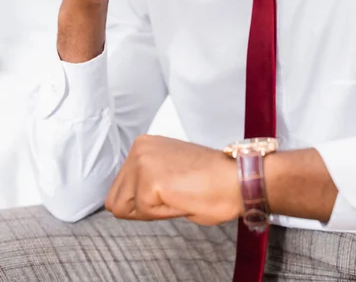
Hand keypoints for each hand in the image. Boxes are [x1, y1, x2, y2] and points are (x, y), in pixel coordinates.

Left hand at [105, 135, 242, 225]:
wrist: (236, 179)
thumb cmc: (211, 179)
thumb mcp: (167, 170)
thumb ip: (145, 177)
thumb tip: (128, 200)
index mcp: (143, 144)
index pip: (119, 188)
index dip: (142, 200)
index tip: (170, 188)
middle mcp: (139, 148)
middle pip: (116, 200)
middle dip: (143, 206)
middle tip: (174, 193)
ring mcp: (142, 163)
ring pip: (125, 209)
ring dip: (152, 210)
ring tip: (178, 194)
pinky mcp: (150, 183)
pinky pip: (144, 214)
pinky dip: (163, 213)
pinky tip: (182, 197)